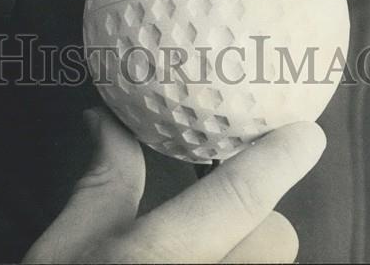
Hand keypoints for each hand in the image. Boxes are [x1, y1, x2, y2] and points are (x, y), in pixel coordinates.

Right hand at [23, 107, 325, 263]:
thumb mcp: (64, 249)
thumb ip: (104, 181)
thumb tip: (107, 118)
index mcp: (158, 257)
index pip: (238, 197)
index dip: (278, 159)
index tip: (304, 134)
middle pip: (273, 240)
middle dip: (254, 224)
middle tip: (215, 228)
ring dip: (248, 259)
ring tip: (207, 261)